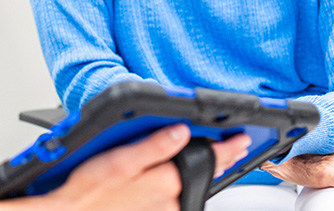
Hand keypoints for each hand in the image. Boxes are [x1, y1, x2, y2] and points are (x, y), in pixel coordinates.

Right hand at [47, 124, 250, 210]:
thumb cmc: (90, 188)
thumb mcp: (121, 158)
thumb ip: (155, 146)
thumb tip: (182, 131)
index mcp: (167, 180)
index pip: (208, 161)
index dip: (228, 149)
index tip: (242, 140)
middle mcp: (170, 199)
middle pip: (203, 174)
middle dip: (220, 160)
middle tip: (234, 146)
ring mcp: (163, 209)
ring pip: (190, 186)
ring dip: (202, 173)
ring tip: (214, 158)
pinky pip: (176, 197)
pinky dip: (183, 186)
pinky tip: (179, 177)